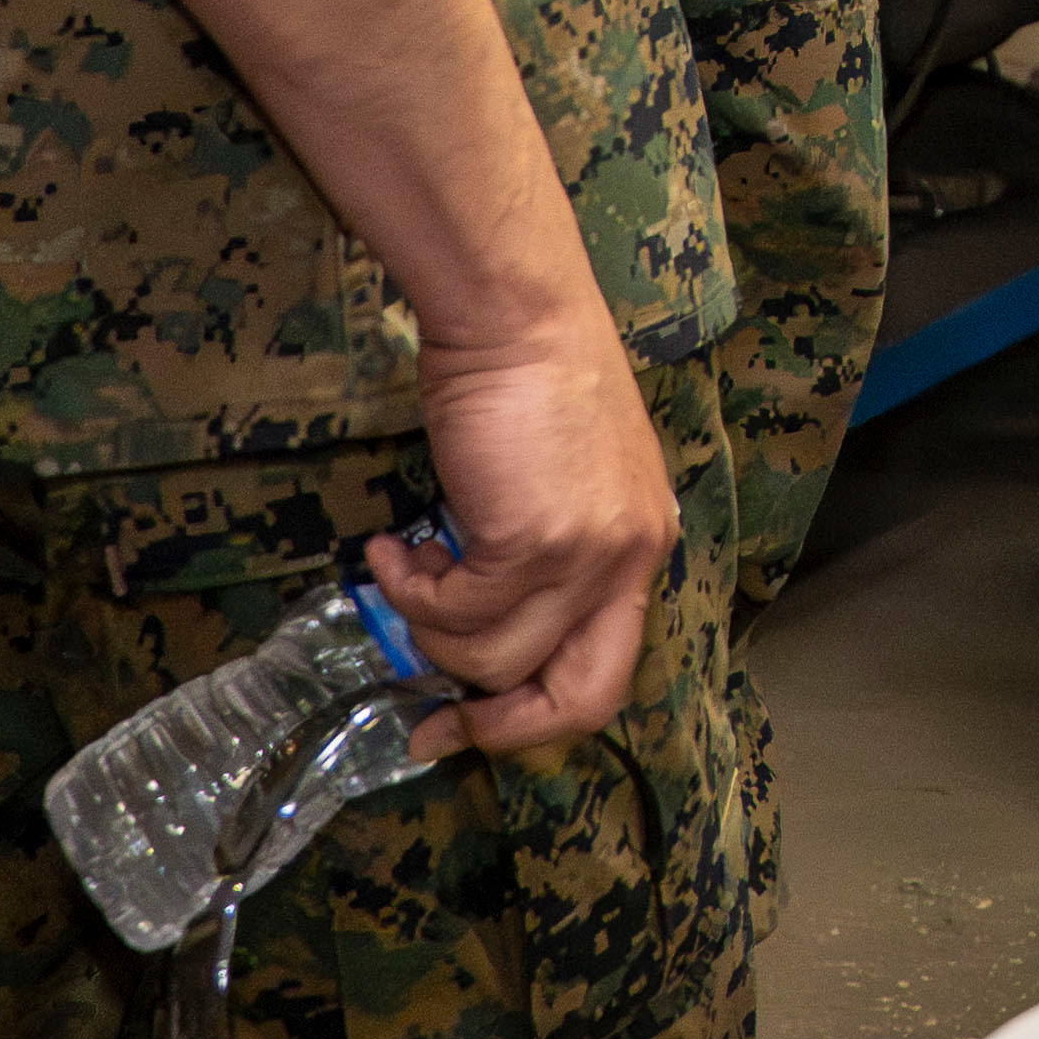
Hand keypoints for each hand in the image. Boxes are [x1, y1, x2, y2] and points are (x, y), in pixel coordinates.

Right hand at [375, 322, 673, 759]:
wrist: (519, 315)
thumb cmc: (531, 380)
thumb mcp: (564, 481)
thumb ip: (544, 554)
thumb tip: (474, 625)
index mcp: (642, 544)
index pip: (610, 671)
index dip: (538, 716)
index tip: (467, 723)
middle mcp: (631, 559)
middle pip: (580, 696)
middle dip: (499, 723)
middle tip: (432, 717)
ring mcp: (589, 555)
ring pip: (493, 659)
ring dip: (429, 628)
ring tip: (405, 566)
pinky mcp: (536, 540)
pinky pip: (455, 610)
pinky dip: (410, 589)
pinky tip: (396, 545)